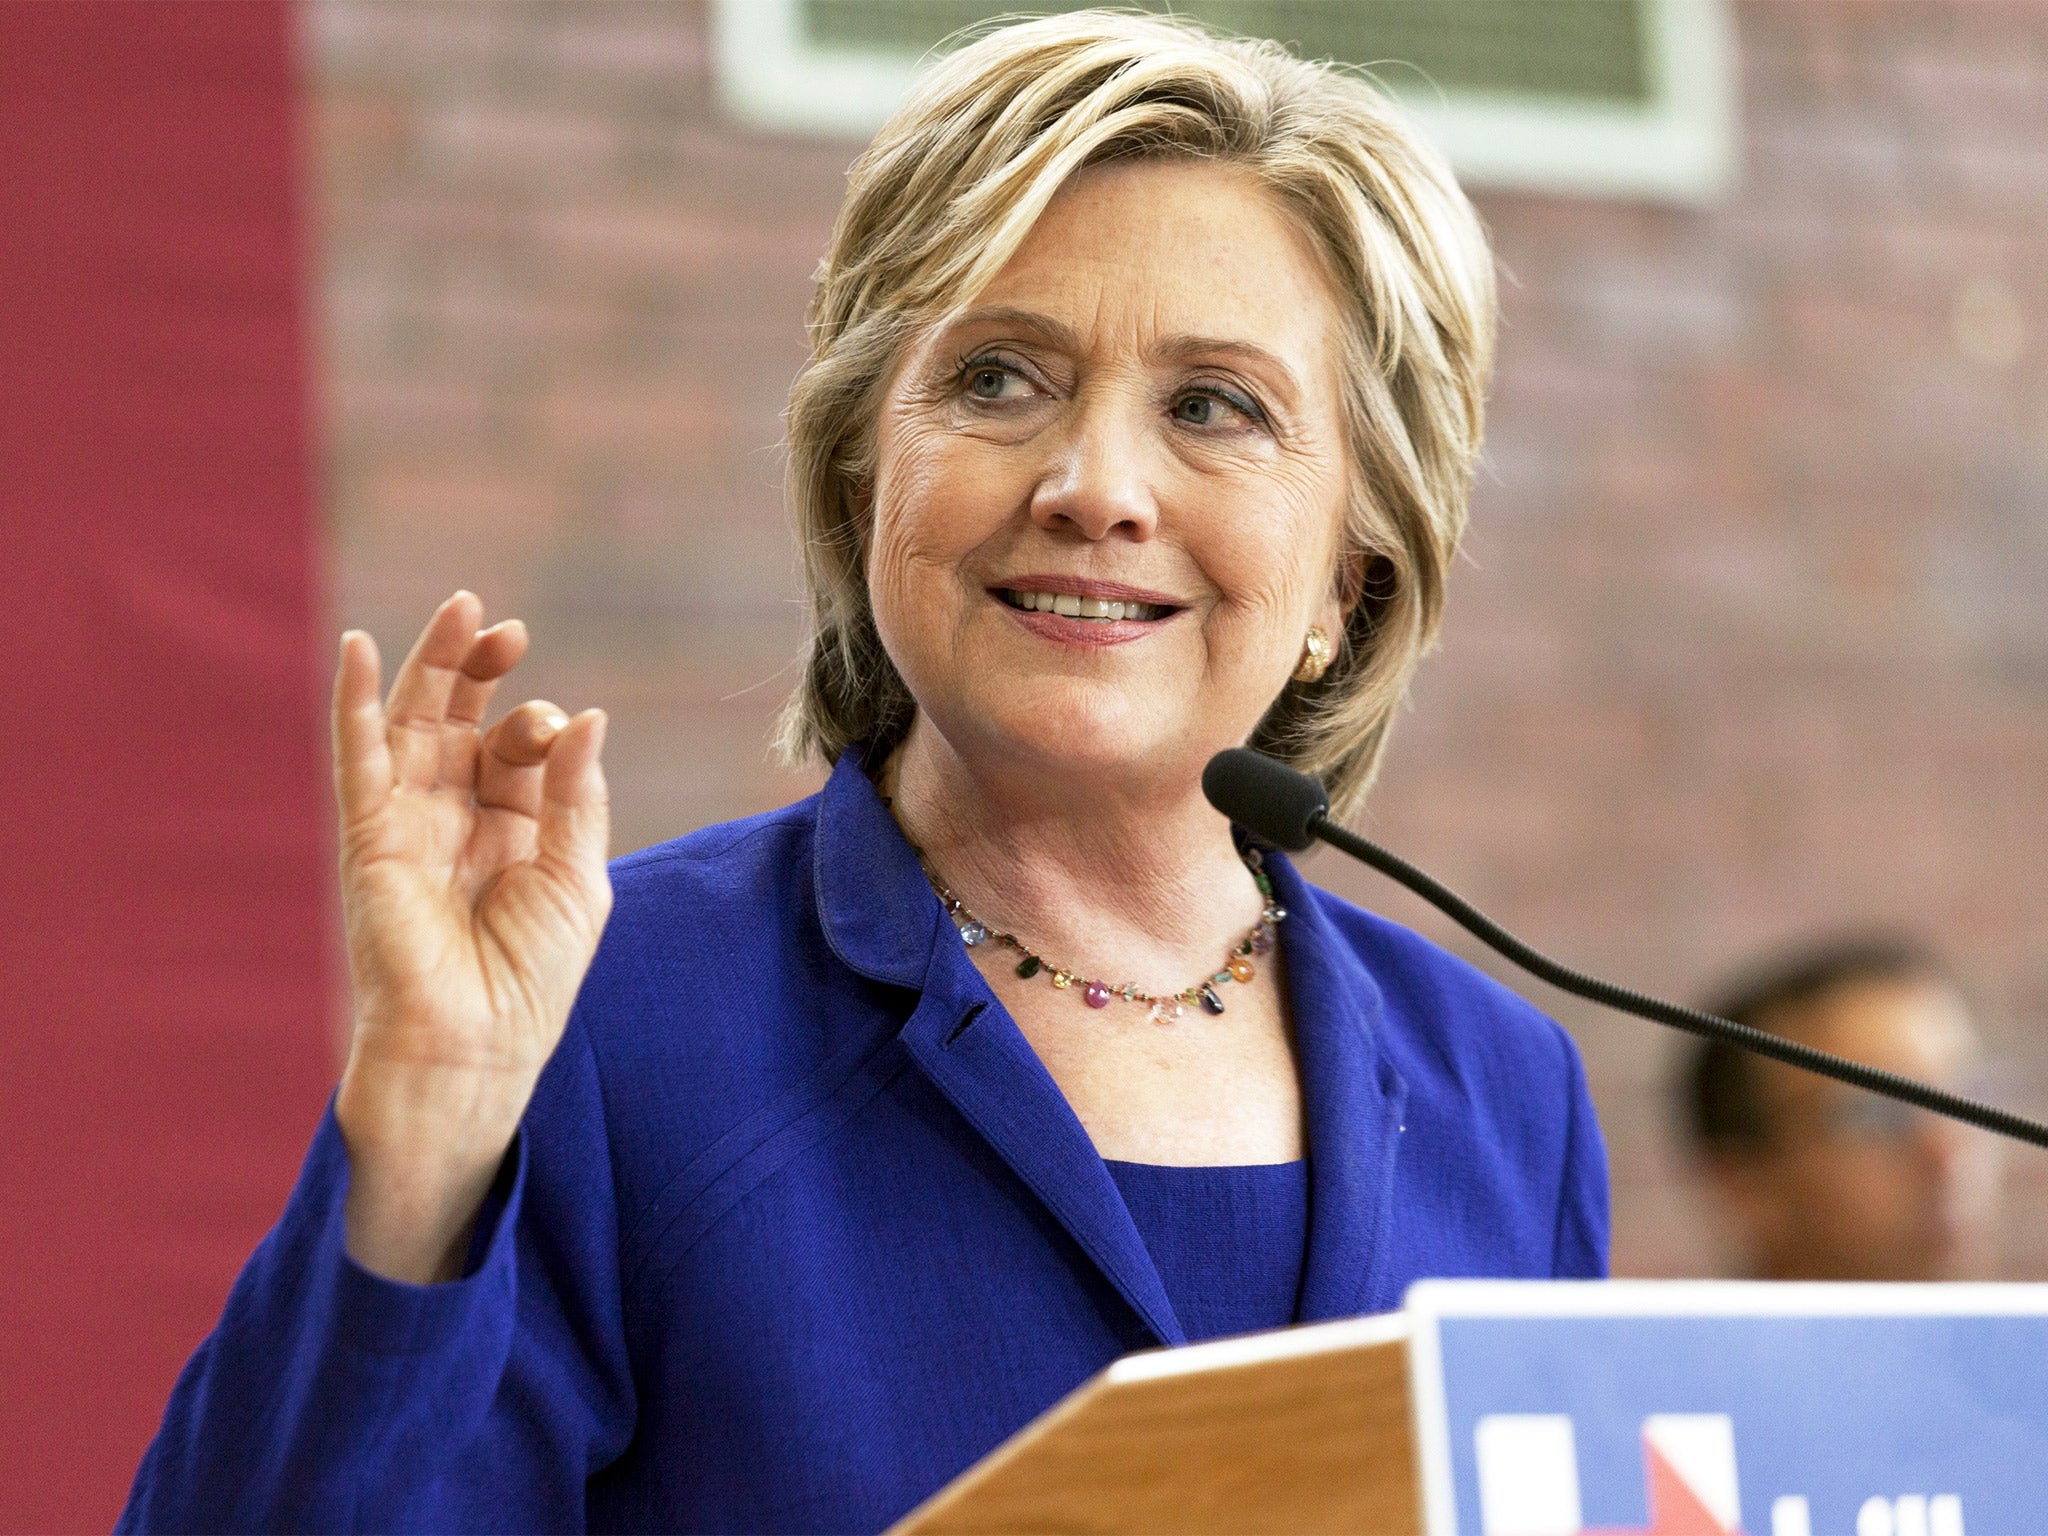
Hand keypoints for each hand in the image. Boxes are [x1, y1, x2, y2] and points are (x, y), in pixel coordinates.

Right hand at [329, 592, 611, 1282]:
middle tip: (508, 630)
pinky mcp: (370, 838)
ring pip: (413, 727)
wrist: (476, 1043)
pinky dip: (355, 704)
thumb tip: (588, 715)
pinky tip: (359, 650)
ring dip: (432, 667)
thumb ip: (577, 794)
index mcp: (515, 831)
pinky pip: (357, 760)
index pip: (521, 752)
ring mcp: (411, 825)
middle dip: (483, 672)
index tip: (560, 734)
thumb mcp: (578, 878)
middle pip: (462, 724)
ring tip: (462, 610)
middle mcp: (459, 821)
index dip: (541, 727)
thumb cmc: (533, 977)